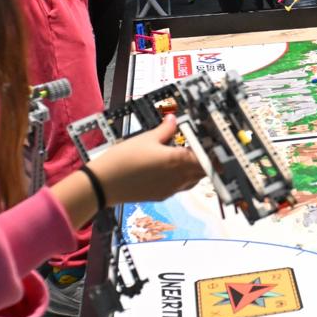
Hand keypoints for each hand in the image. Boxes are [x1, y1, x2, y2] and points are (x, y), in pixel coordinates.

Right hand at [87, 116, 203, 204]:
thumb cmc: (123, 160)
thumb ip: (165, 129)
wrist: (103, 184)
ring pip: (193, 180)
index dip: (213, 152)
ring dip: (195, 170)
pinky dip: (182, 178)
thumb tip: (174, 120)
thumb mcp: (146, 138)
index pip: (207, 159)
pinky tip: (171, 168)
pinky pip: (180, 187)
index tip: (213, 144)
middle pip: (203, 171)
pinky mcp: (162, 196)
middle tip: (201, 148)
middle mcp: (178, 178)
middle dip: (205, 160)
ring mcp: (171, 189)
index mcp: (177, 161)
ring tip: (186, 156)